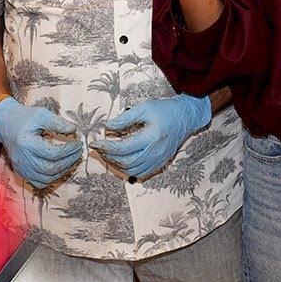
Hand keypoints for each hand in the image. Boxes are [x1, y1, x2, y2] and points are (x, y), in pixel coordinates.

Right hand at [0, 97, 82, 188]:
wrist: (6, 124)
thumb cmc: (24, 118)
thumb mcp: (42, 114)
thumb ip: (58, 122)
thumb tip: (74, 130)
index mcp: (26, 143)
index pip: (52, 153)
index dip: (69, 150)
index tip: (78, 143)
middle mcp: (21, 158)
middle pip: (50, 168)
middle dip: (69, 162)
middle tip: (78, 152)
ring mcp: (21, 167)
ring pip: (45, 179)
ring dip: (63, 171)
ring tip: (72, 159)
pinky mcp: (21, 171)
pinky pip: (39, 182)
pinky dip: (53, 177)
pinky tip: (61, 167)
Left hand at [90, 95, 210, 179]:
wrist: (186, 117)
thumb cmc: (165, 110)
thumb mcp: (144, 108)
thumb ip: (124, 118)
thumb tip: (107, 127)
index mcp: (151, 138)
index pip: (122, 148)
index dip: (106, 147)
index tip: (94, 143)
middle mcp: (155, 152)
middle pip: (126, 162)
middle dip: (109, 157)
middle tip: (99, 149)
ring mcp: (159, 159)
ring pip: (133, 171)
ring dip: (117, 165)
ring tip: (108, 155)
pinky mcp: (161, 162)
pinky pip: (142, 173)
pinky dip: (129, 170)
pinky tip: (122, 161)